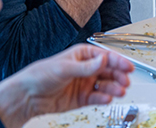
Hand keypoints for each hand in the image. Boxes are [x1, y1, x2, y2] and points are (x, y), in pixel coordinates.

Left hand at [0, 44, 134, 127]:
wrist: (27, 96)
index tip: (128, 66)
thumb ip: (85, 66)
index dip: (118, 61)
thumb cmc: (39, 75)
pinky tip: (107, 98)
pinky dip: (104, 98)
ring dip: (114, 87)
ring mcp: (85, 84)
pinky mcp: (82, 98)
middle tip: (126, 80)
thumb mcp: (64, 68)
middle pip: (109, 71)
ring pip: (106, 85)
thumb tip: (102, 60)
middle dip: (119, 75)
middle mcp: (86, 69)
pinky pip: (98, 98)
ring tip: (120, 91)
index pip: (105, 56)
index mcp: (82, 56)